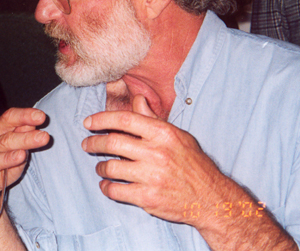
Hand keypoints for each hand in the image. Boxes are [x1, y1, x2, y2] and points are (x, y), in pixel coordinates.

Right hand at [0, 108, 48, 214]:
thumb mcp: (13, 148)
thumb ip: (23, 134)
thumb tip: (36, 121)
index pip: (8, 119)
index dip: (24, 116)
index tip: (41, 116)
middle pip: (5, 140)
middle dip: (25, 138)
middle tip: (44, 137)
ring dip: (7, 159)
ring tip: (21, 156)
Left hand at [83, 96, 296, 249]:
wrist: (211, 199)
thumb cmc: (193, 164)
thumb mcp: (177, 136)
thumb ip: (153, 119)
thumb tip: (137, 100)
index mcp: (163, 134)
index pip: (124, 119)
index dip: (101, 119)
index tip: (88, 122)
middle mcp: (156, 153)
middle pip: (112, 142)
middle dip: (94, 142)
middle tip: (87, 144)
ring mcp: (151, 176)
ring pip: (111, 167)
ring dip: (100, 166)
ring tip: (100, 166)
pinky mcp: (148, 198)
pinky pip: (115, 190)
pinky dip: (106, 187)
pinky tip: (107, 185)